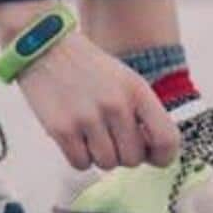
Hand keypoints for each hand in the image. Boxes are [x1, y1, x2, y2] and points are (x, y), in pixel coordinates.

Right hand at [0, 0, 180, 169]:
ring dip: (100, 155)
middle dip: (124, 154)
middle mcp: (116, 105)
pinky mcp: (62, 129)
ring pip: (107, 164)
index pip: (167, 138)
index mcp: (137, 90)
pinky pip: (81, 164)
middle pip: (133, 159)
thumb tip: (152, 154)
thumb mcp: (126, 79)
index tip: (153, 156)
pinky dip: (79, 157)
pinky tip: (76, 137)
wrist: (45, 48)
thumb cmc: (88, 68)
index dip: (163, 156)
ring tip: (91, 133)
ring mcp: (89, 118)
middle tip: (111, 137)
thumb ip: (142, 113)